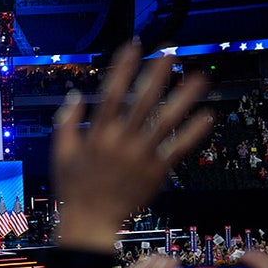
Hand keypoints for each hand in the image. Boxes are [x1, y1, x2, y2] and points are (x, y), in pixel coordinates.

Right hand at [52, 44, 211, 252]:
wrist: (91, 221)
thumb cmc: (73, 189)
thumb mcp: (60, 153)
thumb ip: (67, 123)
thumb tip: (76, 96)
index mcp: (97, 134)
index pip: (111, 92)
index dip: (123, 68)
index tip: (134, 47)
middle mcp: (120, 141)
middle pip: (142, 100)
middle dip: (157, 74)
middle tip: (171, 54)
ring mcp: (140, 156)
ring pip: (166, 121)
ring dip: (184, 98)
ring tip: (199, 78)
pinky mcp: (155, 172)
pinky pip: (178, 148)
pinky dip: (193, 132)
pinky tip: (207, 116)